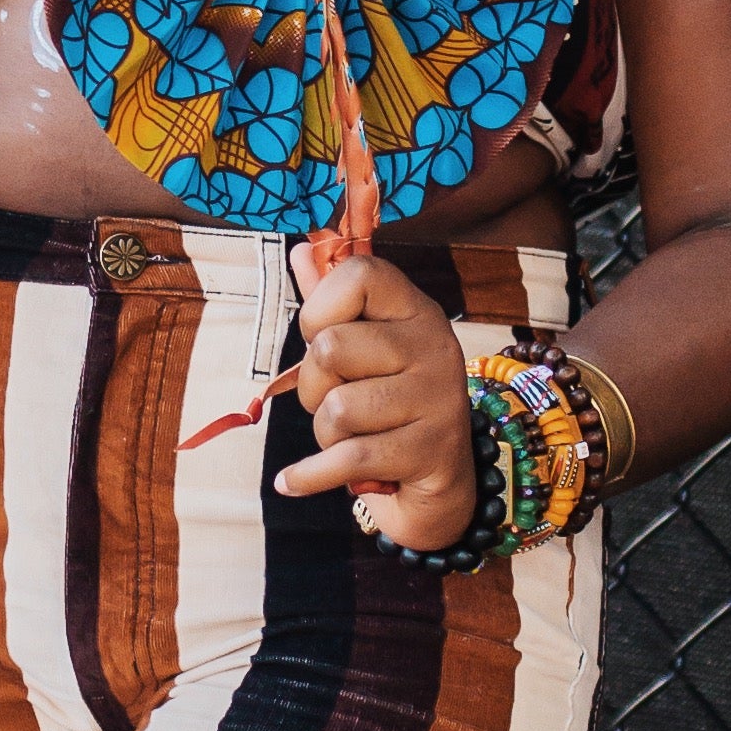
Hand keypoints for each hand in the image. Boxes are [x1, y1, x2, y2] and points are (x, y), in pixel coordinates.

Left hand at [274, 247, 475, 550]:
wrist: (440, 482)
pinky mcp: (431, 451)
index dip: (318, 308)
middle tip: (336, 400)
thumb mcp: (365, 346)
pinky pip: (346, 459)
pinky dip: (308, 476)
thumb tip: (300, 249)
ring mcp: (438, 399)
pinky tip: (290, 482)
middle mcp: (434, 346)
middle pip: (330, 348)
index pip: (358, 273)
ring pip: (336, 409)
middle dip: (313, 385)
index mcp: (416, 310)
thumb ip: (332, 299)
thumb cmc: (389, 403)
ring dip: (324, 433)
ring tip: (352, 436)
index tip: (321, 337)